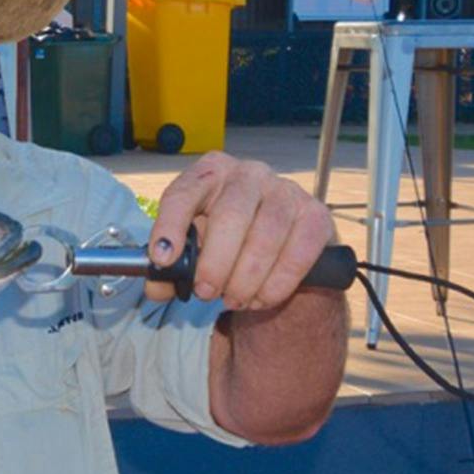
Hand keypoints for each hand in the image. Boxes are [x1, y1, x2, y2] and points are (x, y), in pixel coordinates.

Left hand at [147, 152, 336, 312]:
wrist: (281, 244)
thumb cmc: (228, 239)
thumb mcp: (195, 246)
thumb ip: (171, 268)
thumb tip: (158, 287)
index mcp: (210, 173)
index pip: (182, 194)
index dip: (170, 226)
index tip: (163, 258)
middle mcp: (248, 173)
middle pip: (229, 216)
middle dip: (214, 264)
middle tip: (206, 292)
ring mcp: (285, 190)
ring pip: (265, 236)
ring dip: (246, 278)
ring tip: (234, 300)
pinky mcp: (315, 214)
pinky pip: (297, 253)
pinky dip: (277, 283)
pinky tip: (261, 298)